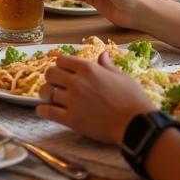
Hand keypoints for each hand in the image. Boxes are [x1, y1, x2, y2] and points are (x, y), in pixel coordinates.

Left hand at [37, 51, 153, 143]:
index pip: (61, 60)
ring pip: (45, 91)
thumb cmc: (133, 99)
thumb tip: (102, 54)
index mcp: (89, 68)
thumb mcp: (121, 76)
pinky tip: (44, 111)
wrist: (136, 124)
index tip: (64, 72)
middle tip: (55, 85)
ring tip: (50, 98)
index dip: (61, 66)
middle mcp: (77, 82)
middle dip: (51, 78)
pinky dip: (43, 110)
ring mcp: (73, 100)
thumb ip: (107, 65)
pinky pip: (47, 111)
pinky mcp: (71, 119)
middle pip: (50, 73)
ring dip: (46, 94)